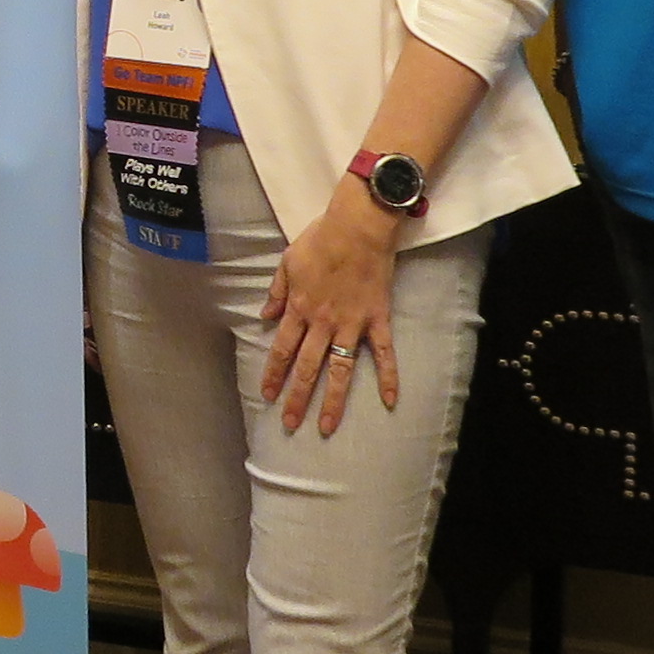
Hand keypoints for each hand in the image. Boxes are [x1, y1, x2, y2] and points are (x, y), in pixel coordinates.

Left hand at [259, 186, 405, 434]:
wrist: (357, 227)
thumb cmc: (320, 239)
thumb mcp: (287, 262)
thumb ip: (276, 292)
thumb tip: (264, 316)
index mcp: (299, 309)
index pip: (282, 350)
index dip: (274, 375)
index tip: (267, 396)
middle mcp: (323, 323)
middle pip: (307, 368)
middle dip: (297, 398)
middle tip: (290, 424)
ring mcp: (352, 324)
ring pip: (340, 370)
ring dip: (333, 400)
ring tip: (327, 426)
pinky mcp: (377, 320)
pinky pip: (384, 353)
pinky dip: (388, 377)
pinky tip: (390, 401)